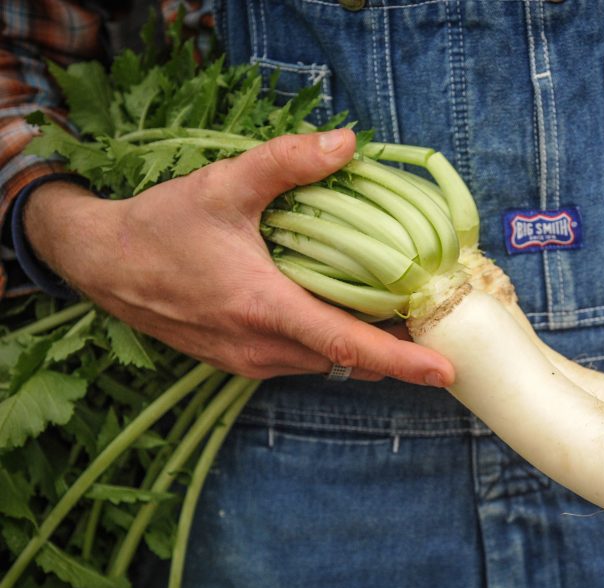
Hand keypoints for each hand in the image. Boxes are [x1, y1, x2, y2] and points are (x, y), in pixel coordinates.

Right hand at [24, 128, 454, 385]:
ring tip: (393, 308)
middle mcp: (261, 348)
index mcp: (262, 309)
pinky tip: (339, 309)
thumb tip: (349, 143)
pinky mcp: (240, 364)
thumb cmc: (162, 226)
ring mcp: (249, 362)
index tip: (444, 372)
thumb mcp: (223, 185)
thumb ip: (287, 163)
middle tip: (431, 316)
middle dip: (392, 346)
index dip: (399, 362)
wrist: (103, 264)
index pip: (345, 345)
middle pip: (344, 358)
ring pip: (324, 361)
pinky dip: (328, 343)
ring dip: (359, 343)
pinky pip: (300, 359)